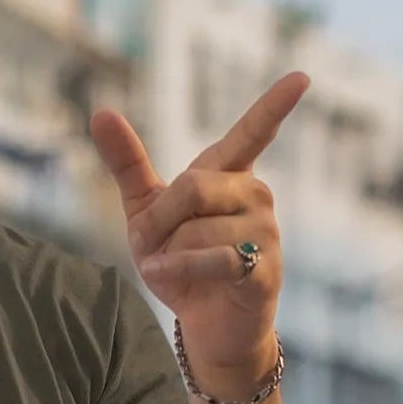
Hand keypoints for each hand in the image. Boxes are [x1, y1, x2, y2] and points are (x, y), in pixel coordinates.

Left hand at [89, 71, 309, 386]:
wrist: (205, 326)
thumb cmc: (180, 263)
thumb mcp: (147, 212)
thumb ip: (128, 163)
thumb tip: (100, 112)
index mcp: (229, 175)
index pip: (252, 133)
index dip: (275, 105)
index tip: (301, 76)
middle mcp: (255, 195)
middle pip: (193, 186)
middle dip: (159, 221)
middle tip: (152, 246)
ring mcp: (265, 231)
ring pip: (198, 227)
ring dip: (168, 254)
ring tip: (174, 270)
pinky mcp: (264, 268)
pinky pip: (214, 258)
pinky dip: (179, 269)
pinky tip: (167, 278)